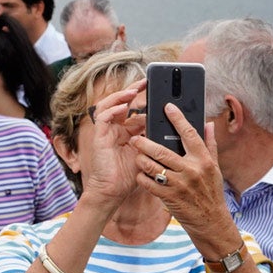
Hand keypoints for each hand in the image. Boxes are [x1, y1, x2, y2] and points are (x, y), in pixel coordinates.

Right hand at [78, 84, 147, 205]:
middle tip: (146, 81)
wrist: (114, 191)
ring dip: (120, 96)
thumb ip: (155, 139)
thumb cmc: (130, 176)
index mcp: (128, 131)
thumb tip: (172, 127)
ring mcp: (106, 131)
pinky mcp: (99, 137)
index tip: (157, 88)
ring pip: (109, 105)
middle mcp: (116, 128)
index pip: (135, 109)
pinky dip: (112, 110)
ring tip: (133, 91)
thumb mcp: (148, 153)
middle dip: (133, 90)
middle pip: (121, 102)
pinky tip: (122, 108)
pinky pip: (102, 118)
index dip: (144, 97)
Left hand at [131, 104, 237, 249]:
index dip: (177, 119)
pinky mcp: (169, 197)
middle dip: (145, 142)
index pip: (189, 134)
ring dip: (141, 160)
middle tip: (135, 137)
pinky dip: (142, 177)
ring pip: (152, 167)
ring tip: (136, 155)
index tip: (167, 107)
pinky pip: (148, 184)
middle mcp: (191, 170)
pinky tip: (140, 174)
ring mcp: (179, 185)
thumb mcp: (214, 168)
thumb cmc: (211, 192)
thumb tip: (209, 123)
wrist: (210, 221)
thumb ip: (210, 145)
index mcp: (203, 160)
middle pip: (162, 150)